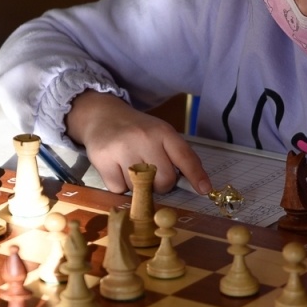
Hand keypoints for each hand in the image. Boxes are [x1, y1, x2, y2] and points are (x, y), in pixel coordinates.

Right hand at [65, 91, 212, 194]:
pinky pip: (119, 189)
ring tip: (130, 167)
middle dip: (160, 185)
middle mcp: (144, 138)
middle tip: (151, 175)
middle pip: (164, 180)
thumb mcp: (159, 135)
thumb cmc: (137, 131)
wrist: (102, 116)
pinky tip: (117, 170)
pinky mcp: (103, 160)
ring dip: (137, 186)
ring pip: (140, 188)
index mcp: (162, 132)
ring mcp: (122, 149)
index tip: (204, 190)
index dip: (196, 175)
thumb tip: (195, 186)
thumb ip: (176, 156)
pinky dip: (120, 186)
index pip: (184, 156)